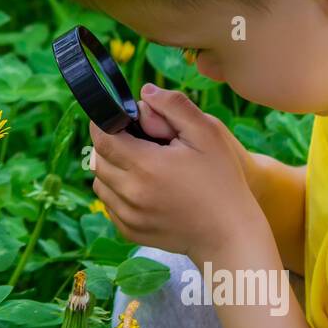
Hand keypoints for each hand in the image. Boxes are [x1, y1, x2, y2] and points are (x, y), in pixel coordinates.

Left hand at [88, 84, 264, 258]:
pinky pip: (109, 205)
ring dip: (111, 168)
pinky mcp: (130, 231)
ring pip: (100, 183)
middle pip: (97, 160)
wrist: (230, 234)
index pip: (102, 137)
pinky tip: (143, 187)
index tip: (115, 117)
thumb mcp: (207, 134)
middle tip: (133, 138)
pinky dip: (117, 192)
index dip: (103, 122)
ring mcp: (128, 216)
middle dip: (109, 143)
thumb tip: (145, 93)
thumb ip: (174, 106)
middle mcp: (131, 193)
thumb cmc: (222, 181)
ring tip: (139, 163)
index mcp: (145, 166)